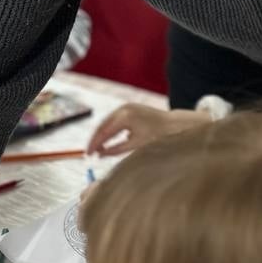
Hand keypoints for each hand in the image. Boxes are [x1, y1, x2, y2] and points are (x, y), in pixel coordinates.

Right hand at [86, 103, 211, 155]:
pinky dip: (110, 130)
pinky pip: (115, 120)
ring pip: (108, 122)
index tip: (88, 154)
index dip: (94, 144)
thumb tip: (100, 155)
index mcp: (125, 117)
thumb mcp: (136, 146)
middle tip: (89, 153)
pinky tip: (108, 141)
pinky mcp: (130, 108)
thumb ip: (116, 150)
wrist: (173, 125)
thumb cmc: (158, 136)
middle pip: (102, 125)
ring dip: (102, 135)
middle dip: (95, 139)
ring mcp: (126, 107)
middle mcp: (123, 109)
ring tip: (97, 149)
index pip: (103, 131)